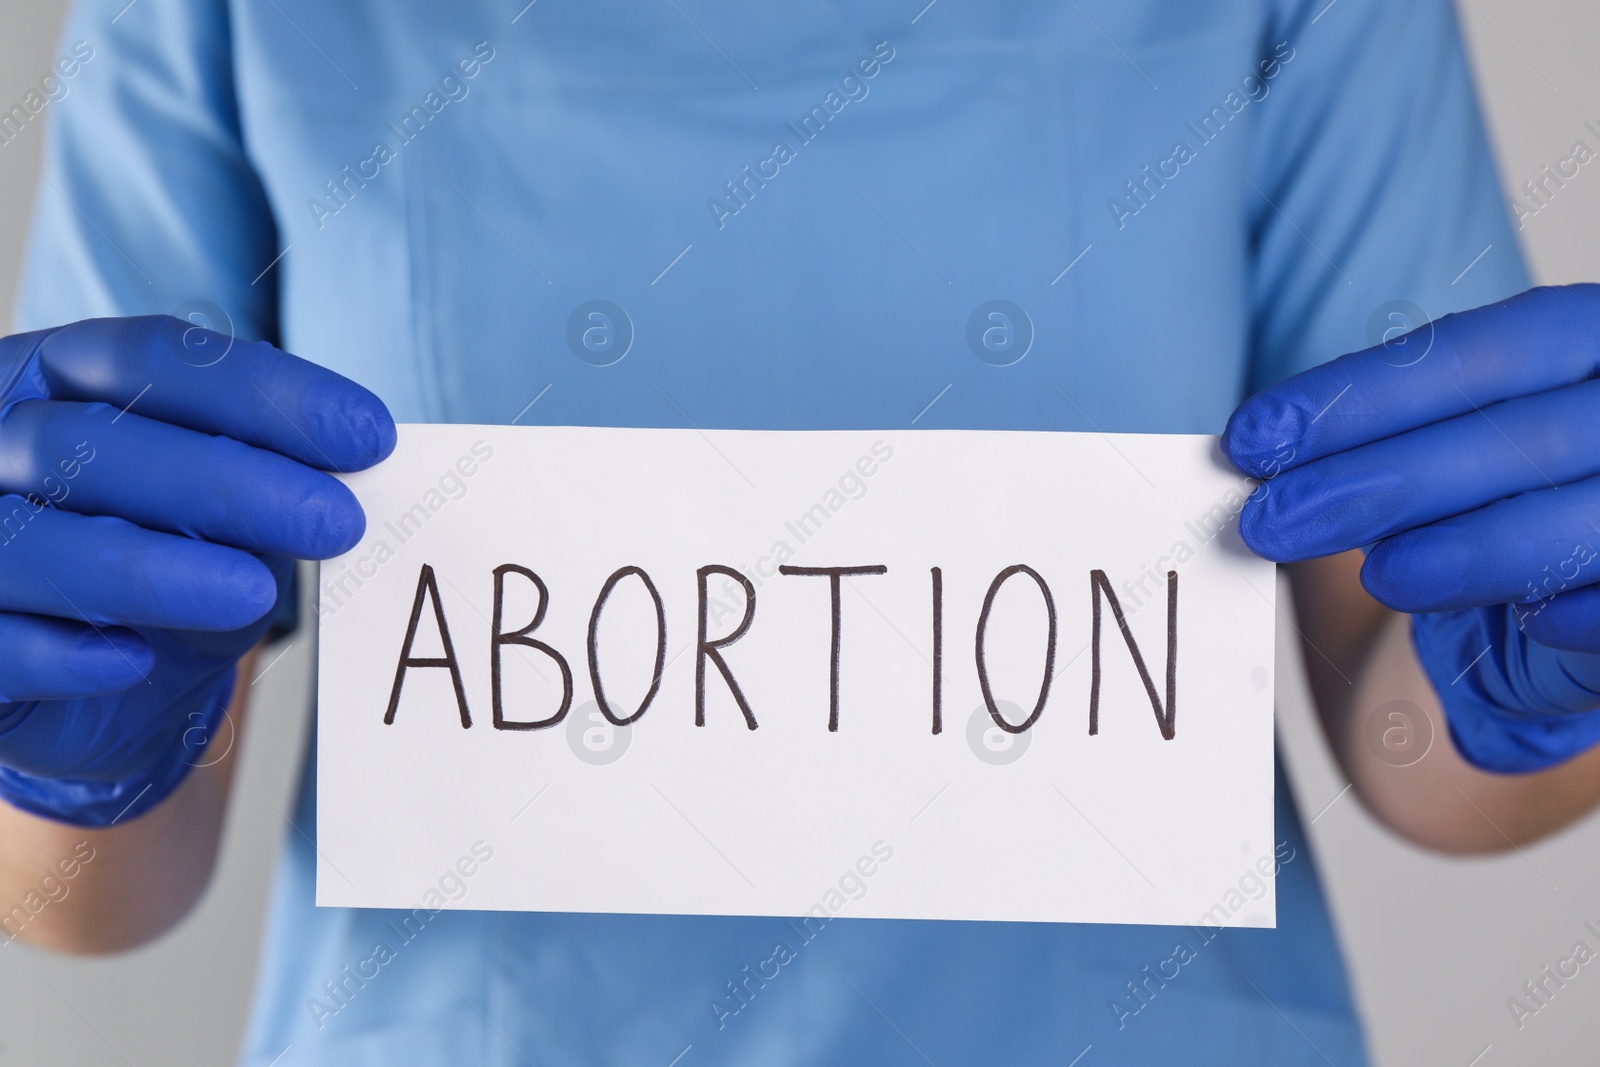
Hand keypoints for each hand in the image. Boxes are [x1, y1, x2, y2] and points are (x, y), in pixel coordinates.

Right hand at [0, 316, 392, 823]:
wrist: (95, 685)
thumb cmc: (166, 562)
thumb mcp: (222, 516)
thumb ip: (260, 485)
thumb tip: (340, 481)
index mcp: (57, 376)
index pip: (157, 359)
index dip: (265, 392)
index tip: (368, 434)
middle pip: (92, 443)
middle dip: (226, 482)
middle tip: (333, 520)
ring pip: (34, 542)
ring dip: (150, 568)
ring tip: (252, 593)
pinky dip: (62, 653)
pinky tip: (131, 660)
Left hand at [1225, 285, 1599, 771]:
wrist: (1599, 584)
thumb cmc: (1518, 494)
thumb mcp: (1460, 445)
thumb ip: (1389, 439)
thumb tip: (1268, 458)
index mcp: (1592, 338)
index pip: (1477, 352)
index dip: (1361, 395)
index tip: (1254, 438)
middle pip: (1517, 437)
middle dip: (1381, 480)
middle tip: (1273, 519)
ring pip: (1582, 518)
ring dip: (1472, 549)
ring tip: (1379, 574)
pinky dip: (1579, 613)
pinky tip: (1526, 623)